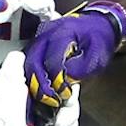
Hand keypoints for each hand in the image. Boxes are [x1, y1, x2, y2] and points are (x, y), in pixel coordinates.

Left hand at [0, 51, 76, 125]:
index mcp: (35, 88)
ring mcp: (41, 123)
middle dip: (70, 113)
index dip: (69, 90)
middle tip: (62, 118)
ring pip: (67, 124)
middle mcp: (39, 105)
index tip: (70, 94)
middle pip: (68, 106)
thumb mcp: (9, 75)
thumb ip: (16, 61)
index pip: (62, 86)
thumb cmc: (3, 104)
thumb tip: (20, 53)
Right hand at [20, 1, 125, 125]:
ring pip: (27, 63)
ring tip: (45, 97)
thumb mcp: (96, 56)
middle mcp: (46, 34)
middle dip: (39, 84)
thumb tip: (65, 81)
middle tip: (49, 100)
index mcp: (62, 32)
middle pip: (33, 61)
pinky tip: (41, 89)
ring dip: (33, 82)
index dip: (56, 80)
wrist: (96, 25)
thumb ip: (80, 69)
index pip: (52, 60)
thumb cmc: (97, 40)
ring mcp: (39, 39)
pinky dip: (33, 77)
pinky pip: (30, 62)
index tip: (63, 94)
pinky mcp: (37, 45)